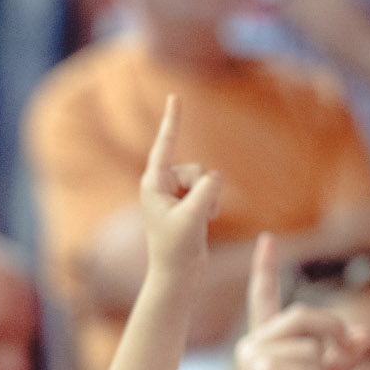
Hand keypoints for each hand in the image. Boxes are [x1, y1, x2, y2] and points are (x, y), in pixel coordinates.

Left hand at [139, 95, 221, 279]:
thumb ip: (206, 190)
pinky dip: (212, 206)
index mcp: (153, 183)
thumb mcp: (192, 217)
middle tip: (191, 217)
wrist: (177, 273)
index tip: (174, 96)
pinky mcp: (188, 201)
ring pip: (207, 180)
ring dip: (209, 200)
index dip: (172, 120)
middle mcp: (162, 184)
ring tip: (196, 223)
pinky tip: (204, 222)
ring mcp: (176, 192)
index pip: (164, 146)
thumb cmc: (176, 249)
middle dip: (203, 190)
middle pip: (197, 169)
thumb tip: (216, 175)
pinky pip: (211, 191)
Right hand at [231, 235, 363, 369]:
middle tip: (348, 350)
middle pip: (305, 315)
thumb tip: (368, 334)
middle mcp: (254, 342)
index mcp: (264, 341)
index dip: (265, 268)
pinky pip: (312, 365)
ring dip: (322, 369)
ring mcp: (255, 355)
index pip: (264, 297)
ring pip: (313, 344)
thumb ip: (343, 356)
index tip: (268, 239)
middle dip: (334, 330)